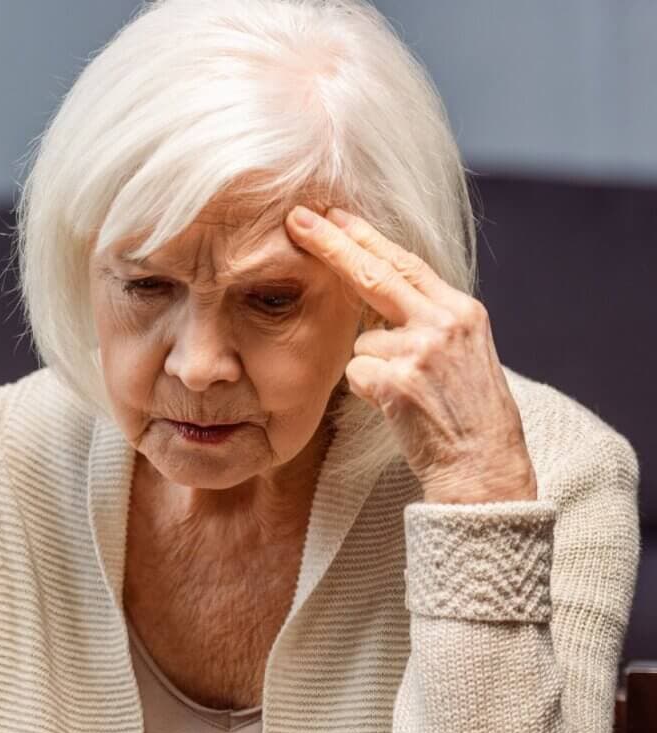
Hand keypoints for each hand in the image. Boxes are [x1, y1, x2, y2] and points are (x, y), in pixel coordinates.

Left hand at [286, 205, 536, 504]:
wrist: (484, 467)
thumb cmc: (469, 419)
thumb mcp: (463, 356)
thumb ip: (428, 324)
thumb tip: (379, 303)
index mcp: (462, 310)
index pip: (406, 263)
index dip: (367, 238)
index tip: (336, 215)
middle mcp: (444, 321)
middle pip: (375, 273)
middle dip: (332, 243)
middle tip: (297, 219)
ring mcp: (422, 350)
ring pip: (362, 342)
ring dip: (372, 369)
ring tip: (409, 398)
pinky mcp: (400, 381)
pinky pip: (356, 374)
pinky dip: (367, 393)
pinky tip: (398, 410)